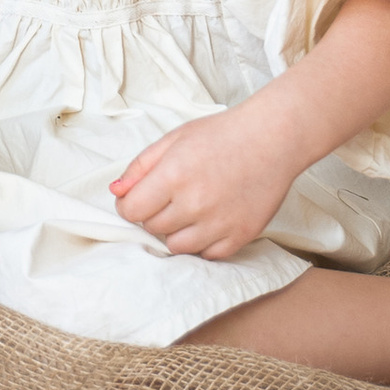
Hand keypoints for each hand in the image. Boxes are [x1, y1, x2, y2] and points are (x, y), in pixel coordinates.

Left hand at [110, 88, 310, 260]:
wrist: (272, 138)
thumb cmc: (222, 134)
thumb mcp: (174, 139)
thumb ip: (141, 166)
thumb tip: (117, 192)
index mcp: (173, 175)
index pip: (132, 210)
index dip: (130, 205)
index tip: (139, 199)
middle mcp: (195, 203)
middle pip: (153, 228)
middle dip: (153, 215)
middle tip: (169, 198)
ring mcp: (219, 223)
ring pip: (177, 246)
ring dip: (175, 232)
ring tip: (188, 210)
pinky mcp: (240, 235)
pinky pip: (208, 255)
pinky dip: (202, 243)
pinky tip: (207, 222)